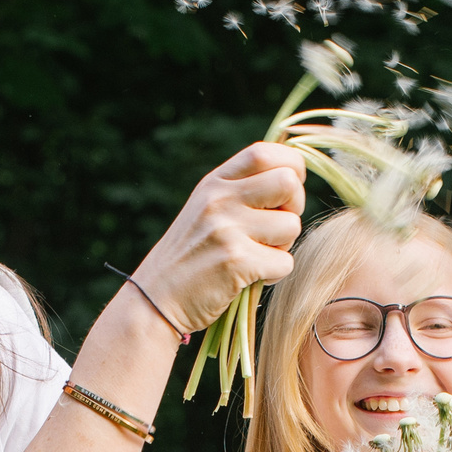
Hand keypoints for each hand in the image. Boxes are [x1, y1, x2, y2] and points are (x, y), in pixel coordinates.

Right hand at [131, 142, 306, 331]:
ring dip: (283, 246)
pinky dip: (274, 275)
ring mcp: (226, 228)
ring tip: (257, 256)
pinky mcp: (235, 261)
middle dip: (295, 206)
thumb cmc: (192, 256)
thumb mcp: (207, 210)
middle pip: (287, 182)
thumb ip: (241, 190)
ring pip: (291, 226)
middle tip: (276, 228)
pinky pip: (285, 262)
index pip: (264, 152)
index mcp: (214, 182)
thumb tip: (292, 177)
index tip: (285, 193)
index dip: (289, 168)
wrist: (156, 299)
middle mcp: (219, 199)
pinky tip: (250, 277)